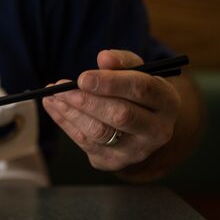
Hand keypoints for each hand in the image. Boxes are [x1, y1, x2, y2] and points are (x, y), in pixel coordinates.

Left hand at [42, 49, 180, 171]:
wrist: (139, 128)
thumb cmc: (135, 92)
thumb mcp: (135, 71)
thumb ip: (121, 61)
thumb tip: (104, 58)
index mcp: (167, 101)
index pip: (141, 89)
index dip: (110, 82)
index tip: (82, 77)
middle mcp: (157, 130)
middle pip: (120, 115)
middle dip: (87, 100)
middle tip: (61, 89)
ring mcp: (137, 151)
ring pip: (99, 132)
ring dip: (71, 112)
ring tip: (52, 96)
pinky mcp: (114, 161)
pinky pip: (85, 142)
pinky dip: (65, 122)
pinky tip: (53, 107)